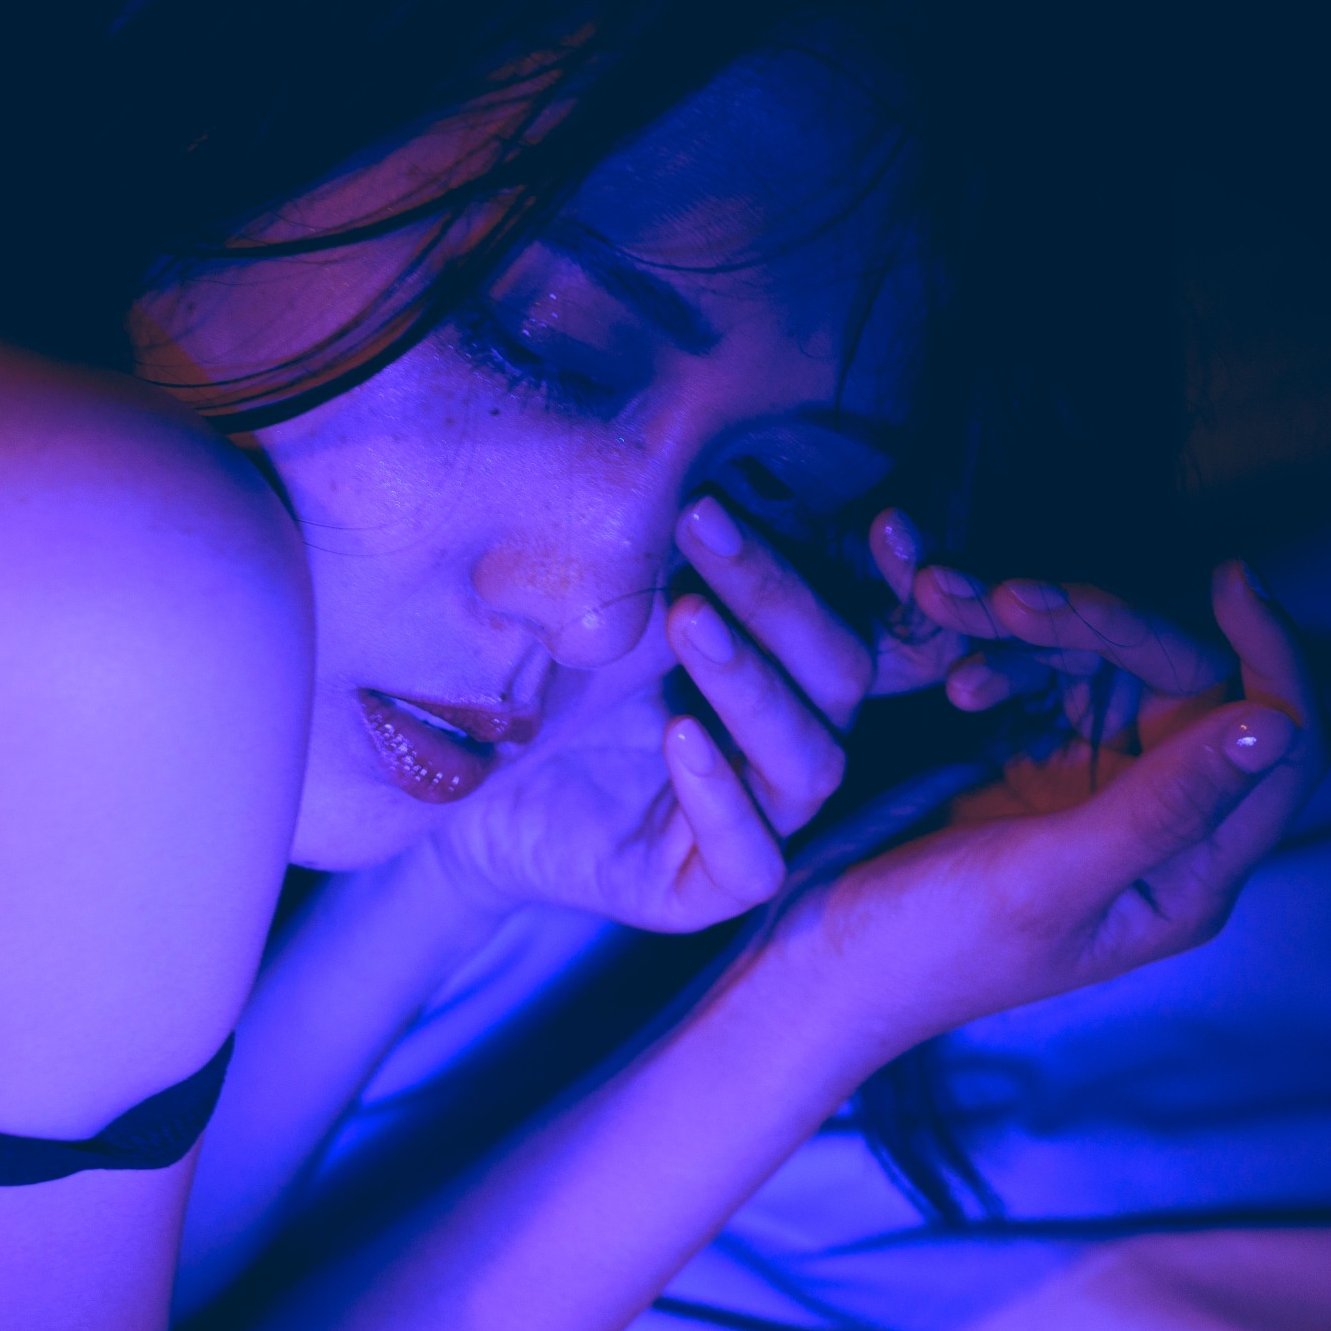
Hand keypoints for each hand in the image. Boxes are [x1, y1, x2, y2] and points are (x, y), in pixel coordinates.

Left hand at [425, 498, 975, 932]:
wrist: (461, 785)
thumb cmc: (546, 680)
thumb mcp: (608, 602)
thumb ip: (672, 550)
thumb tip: (706, 442)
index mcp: (788, 667)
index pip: (851, 610)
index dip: (868, 567)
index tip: (840, 505)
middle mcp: (790, 740)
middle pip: (841, 673)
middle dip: (778, 594)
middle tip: (703, 523)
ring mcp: (760, 820)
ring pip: (810, 760)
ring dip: (754, 684)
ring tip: (689, 622)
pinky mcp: (707, 889)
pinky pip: (750, 859)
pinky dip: (720, 798)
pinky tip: (678, 736)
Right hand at [763, 560, 1327, 1049]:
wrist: (814, 956)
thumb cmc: (932, 949)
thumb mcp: (1048, 878)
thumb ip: (1162, 804)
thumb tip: (1276, 721)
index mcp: (1192, 871)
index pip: (1284, 745)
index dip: (1273, 655)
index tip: (1225, 577)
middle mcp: (1161, 819)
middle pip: (1187, 678)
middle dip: (1105, 622)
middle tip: (1014, 598)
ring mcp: (1096, 781)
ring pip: (1108, 658)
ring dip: (1035, 621)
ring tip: (955, 604)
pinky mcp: (1034, 752)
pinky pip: (1043, 665)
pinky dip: (996, 645)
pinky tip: (947, 665)